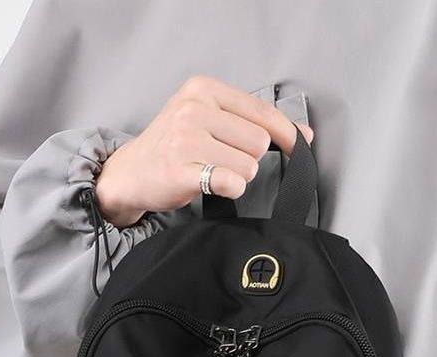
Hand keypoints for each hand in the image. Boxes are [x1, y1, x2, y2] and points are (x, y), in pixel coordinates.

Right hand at [95, 76, 313, 226]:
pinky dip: (230, 189)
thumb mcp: (209, 119)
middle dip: (249, 158)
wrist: (132, 172)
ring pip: (248, 165)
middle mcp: (194, 109)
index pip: (262, 112)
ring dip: (239, 176)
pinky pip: (231, 182)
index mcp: (203, 89)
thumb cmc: (174, 147)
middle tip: (223, 160)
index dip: (287, 134)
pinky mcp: (182, 170)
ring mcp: (186, 139)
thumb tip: (304, 135)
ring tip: (212, 171)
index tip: (301, 146)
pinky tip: (211, 183)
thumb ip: (254, 122)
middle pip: (259, 142)